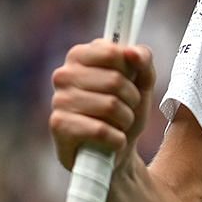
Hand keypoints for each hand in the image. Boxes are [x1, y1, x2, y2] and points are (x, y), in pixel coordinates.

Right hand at [51, 40, 155, 169]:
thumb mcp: (142, 82)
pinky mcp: (58, 125)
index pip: (113, 52)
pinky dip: (116, 139)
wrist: (117, 150)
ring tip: (117, 124)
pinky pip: (100, 129)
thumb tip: (132, 51)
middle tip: (126, 108)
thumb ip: (143, 60)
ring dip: (125, 120)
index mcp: (80, 56)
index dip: (131, 70)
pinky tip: (111, 141)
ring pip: (110, 105)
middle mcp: (64, 74)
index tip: (130, 80)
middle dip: (132, 99)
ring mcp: (59, 100)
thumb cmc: (126, 110)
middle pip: (115, 80)